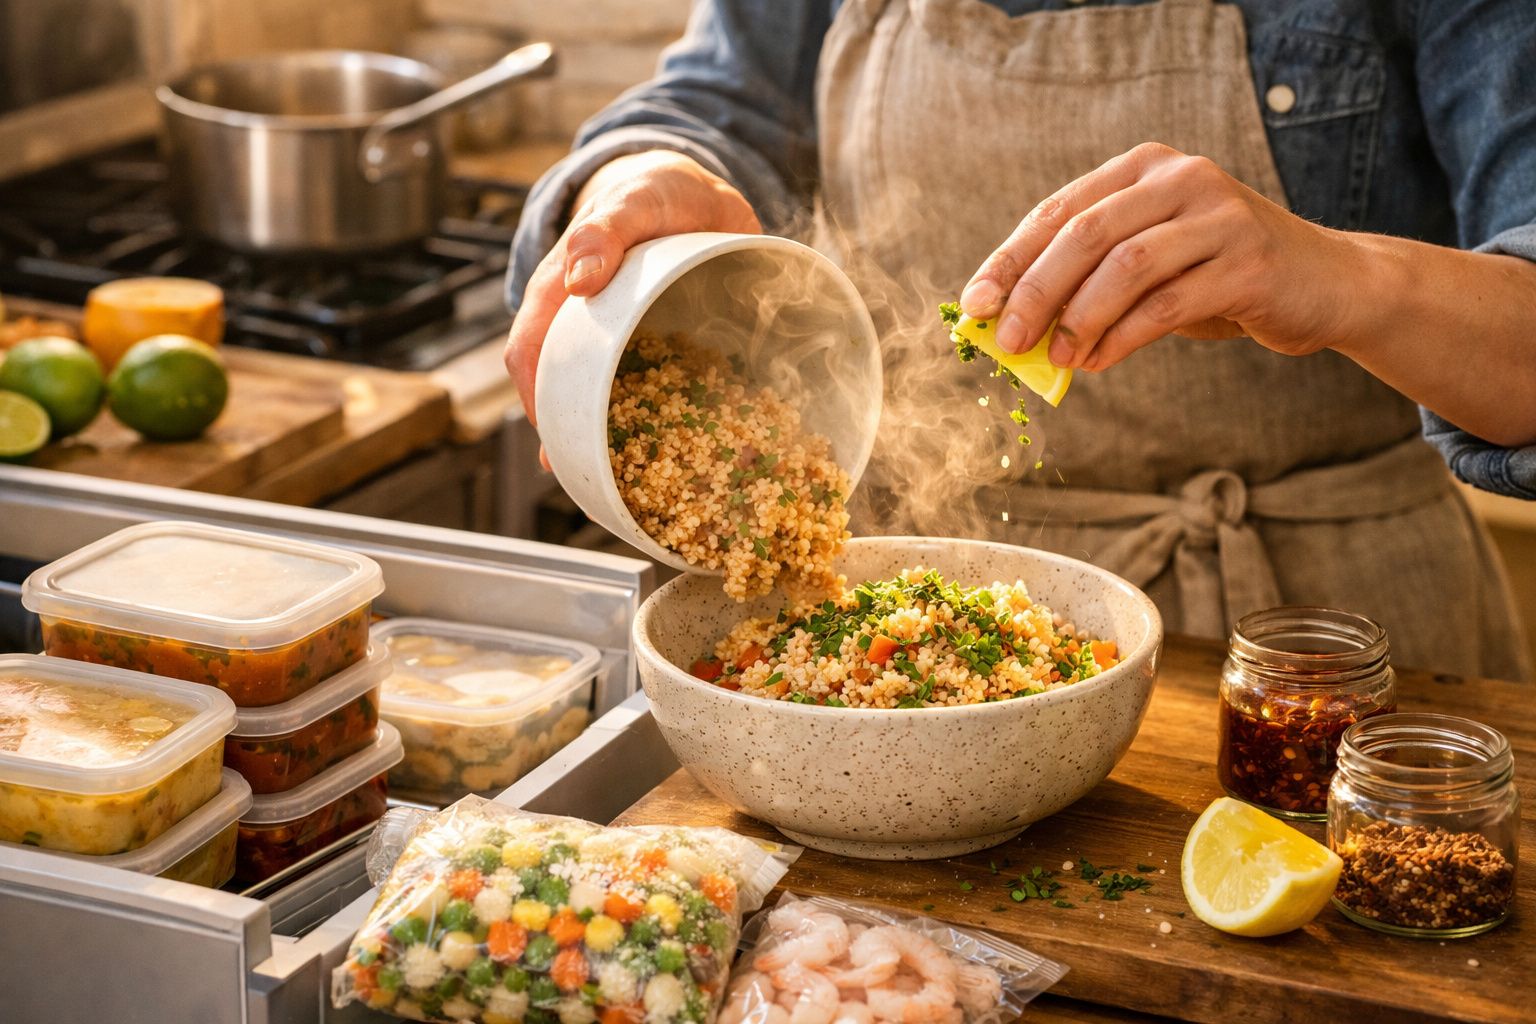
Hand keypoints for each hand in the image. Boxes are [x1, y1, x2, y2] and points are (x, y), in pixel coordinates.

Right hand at [504, 150, 760, 453]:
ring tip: (616, 476)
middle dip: (563, 430)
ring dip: (598, 433)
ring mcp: (612, 336)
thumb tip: (578, 280)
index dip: (533, 393)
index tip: (551, 434)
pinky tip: (656, 451)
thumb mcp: (635, 199)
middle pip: (553, 382)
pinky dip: (640, 419)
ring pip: (593, 392)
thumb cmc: (655, 192)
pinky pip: (636, 388)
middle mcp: (580, 318)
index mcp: (561, 287)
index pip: (528, 347)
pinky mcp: (648, 345)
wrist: (692, 191)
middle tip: (587, 472)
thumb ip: (607, 229)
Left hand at [959, 143, 1355, 370]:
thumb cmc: (1219, 276)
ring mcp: (1220, 216)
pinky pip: (1167, 304)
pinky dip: (1122, 338)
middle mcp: (1182, 178)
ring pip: (1125, 266)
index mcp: (1145, 169)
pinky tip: (1097, 362)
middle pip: (1085, 233)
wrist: (1327, 284)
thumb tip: (1016, 327)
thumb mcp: (1151, 265)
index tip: (974, 304)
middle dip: (1035, 290)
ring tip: (1056, 360)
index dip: (1010, 259)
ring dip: (1079, 319)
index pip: (1059, 210)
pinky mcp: (1249, 262)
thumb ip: (1091, 282)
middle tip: (1007, 340)